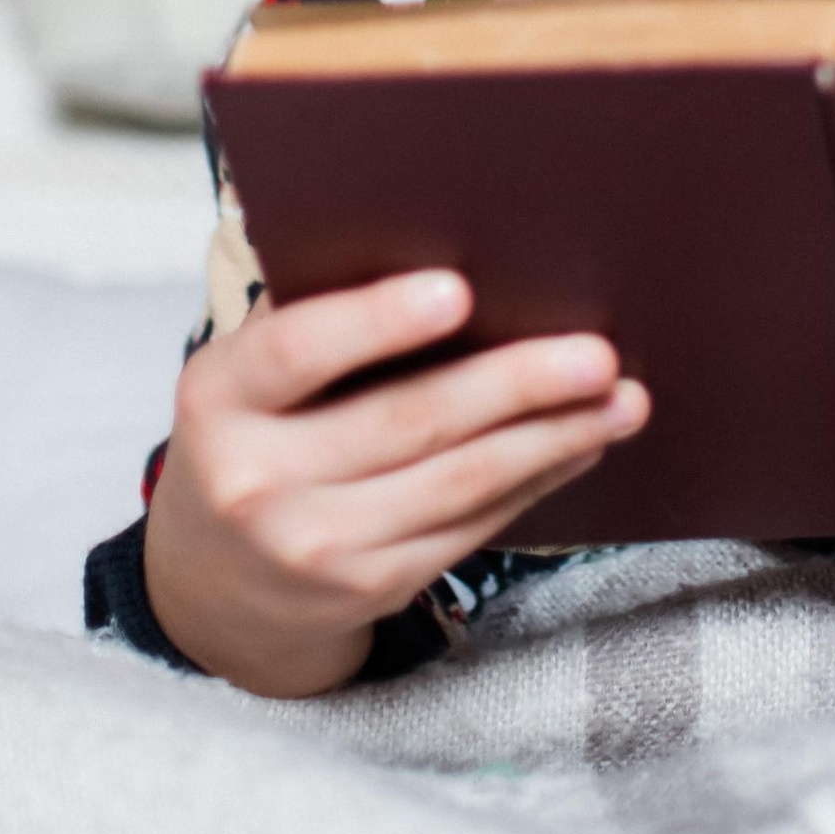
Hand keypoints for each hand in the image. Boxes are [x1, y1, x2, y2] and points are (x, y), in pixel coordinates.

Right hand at [142, 268, 648, 696]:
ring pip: (457, 482)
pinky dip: (532, 482)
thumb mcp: (251, 374)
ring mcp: (315, 545)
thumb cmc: (254, 430)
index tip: (460, 290)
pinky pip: (469, 526)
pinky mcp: (369, 587)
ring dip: (552, 438)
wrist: (215, 580)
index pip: (299, 349)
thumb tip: (445, 246)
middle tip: (596, 353)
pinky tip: (578, 447)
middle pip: (408, 421)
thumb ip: (318, 316)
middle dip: (516, 384)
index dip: (379, 320)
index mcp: (221, 396)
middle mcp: (256, 480)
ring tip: (619, 400)